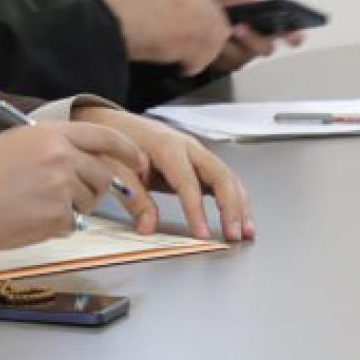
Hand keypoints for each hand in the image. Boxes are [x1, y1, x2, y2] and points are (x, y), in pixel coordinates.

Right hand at [0, 123, 156, 249]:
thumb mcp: (16, 142)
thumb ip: (52, 145)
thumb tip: (82, 160)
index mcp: (51, 133)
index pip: (105, 137)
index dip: (127, 150)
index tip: (139, 161)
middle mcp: (62, 157)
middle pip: (102, 175)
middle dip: (91, 188)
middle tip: (65, 195)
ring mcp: (62, 188)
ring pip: (89, 202)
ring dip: (71, 207)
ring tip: (34, 205)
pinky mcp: (57, 217)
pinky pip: (73, 223)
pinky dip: (56, 225)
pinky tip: (29, 218)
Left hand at [72, 106, 253, 241]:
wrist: (113, 123)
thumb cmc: (114, 144)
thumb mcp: (115, 168)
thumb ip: (134, 197)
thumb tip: (147, 227)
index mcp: (166, 147)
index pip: (187, 182)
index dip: (196, 210)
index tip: (202, 234)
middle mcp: (188, 147)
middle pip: (220, 175)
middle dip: (231, 207)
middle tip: (234, 235)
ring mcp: (196, 153)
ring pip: (228, 177)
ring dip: (239, 205)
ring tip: (246, 232)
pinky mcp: (198, 162)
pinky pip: (223, 180)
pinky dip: (234, 199)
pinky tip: (239, 219)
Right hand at [98, 0, 230, 72]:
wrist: (109, 23)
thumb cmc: (119, 5)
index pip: (208, 3)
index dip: (201, 19)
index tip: (190, 30)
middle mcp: (192, 3)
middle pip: (218, 23)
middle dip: (208, 37)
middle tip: (190, 49)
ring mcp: (194, 24)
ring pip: (214, 43)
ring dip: (202, 53)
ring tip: (183, 60)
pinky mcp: (189, 45)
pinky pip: (201, 60)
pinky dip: (191, 67)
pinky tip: (179, 68)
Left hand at [204, 0, 304, 75]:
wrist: (190, 8)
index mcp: (269, 24)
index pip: (292, 36)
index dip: (295, 36)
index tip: (291, 33)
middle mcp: (258, 41)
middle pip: (267, 48)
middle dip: (257, 40)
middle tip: (242, 27)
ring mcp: (242, 54)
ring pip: (245, 56)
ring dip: (235, 43)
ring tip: (228, 29)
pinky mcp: (225, 62)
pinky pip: (225, 61)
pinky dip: (220, 49)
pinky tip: (214, 38)